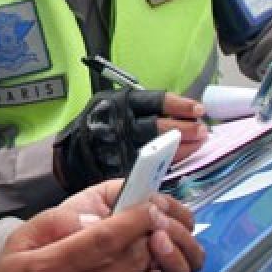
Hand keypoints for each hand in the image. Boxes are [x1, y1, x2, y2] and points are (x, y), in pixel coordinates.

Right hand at [0, 199, 201, 271]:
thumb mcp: (16, 245)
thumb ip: (53, 222)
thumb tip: (96, 218)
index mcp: (47, 270)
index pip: (106, 239)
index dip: (135, 220)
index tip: (148, 209)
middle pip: (132, 261)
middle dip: (147, 241)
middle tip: (147, 232)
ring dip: (145, 269)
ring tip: (133, 260)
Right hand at [53, 89, 207, 193]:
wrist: (69, 153)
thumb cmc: (99, 125)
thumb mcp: (115, 105)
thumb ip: (144, 108)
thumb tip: (185, 113)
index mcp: (119, 103)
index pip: (155, 102)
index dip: (179, 105)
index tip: (198, 110)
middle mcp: (119, 124)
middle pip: (157, 127)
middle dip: (184, 129)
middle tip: (202, 130)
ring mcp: (118, 148)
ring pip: (156, 148)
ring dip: (181, 147)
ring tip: (198, 143)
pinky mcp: (118, 169)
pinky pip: (148, 167)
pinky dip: (168, 163)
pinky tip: (182, 158)